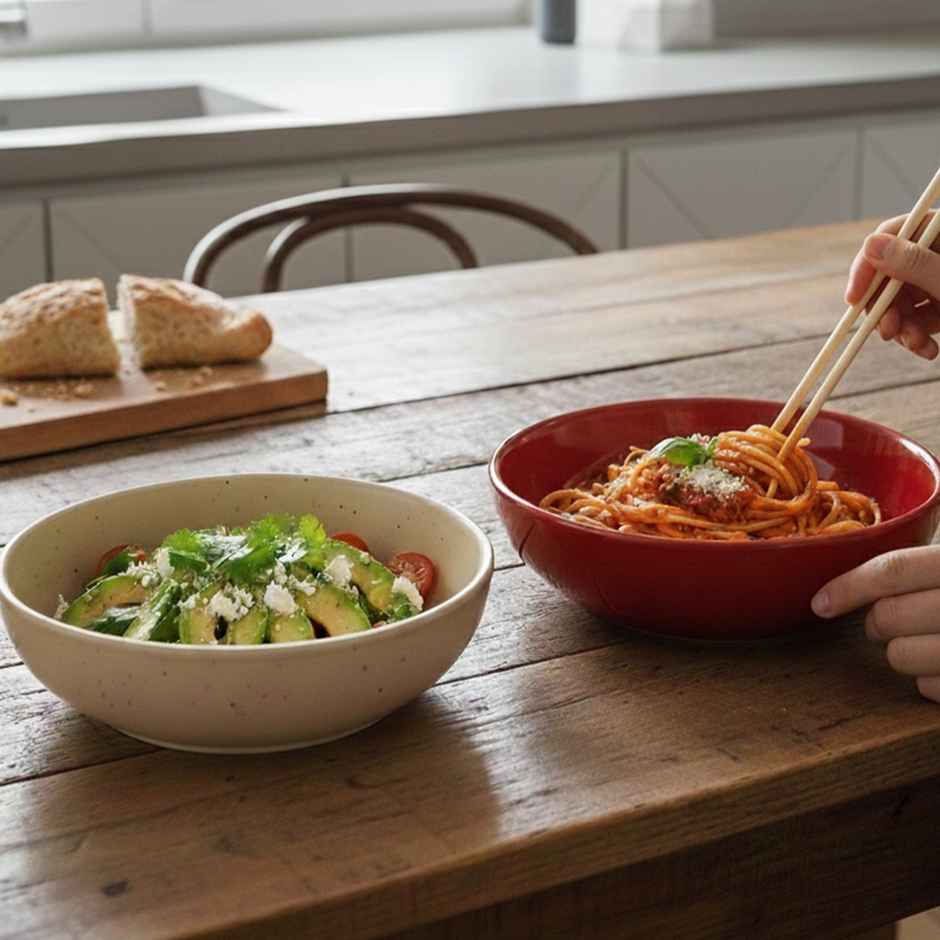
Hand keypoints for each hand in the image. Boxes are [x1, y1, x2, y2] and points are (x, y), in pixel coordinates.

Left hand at [812, 546, 939, 701]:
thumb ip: (920, 559)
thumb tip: (852, 553)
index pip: (892, 569)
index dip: (849, 587)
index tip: (820, 604)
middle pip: (887, 616)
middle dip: (876, 622)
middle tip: (890, 620)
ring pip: (900, 655)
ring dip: (901, 650)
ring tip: (926, 640)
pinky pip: (928, 687)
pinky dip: (929, 678)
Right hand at [845, 212, 939, 360]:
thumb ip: (915, 263)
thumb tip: (870, 245)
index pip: (892, 236)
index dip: (867, 267)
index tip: (853, 298)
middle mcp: (936, 252)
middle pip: (890, 274)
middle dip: (886, 309)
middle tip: (887, 332)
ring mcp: (937, 279)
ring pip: (900, 301)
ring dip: (902, 330)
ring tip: (919, 347)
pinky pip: (916, 318)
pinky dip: (917, 337)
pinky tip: (928, 350)